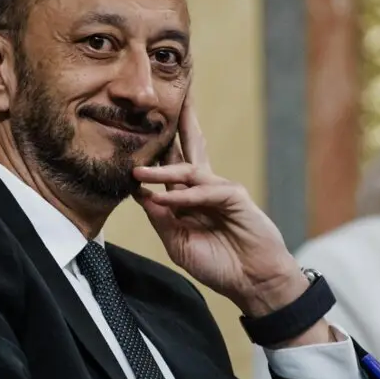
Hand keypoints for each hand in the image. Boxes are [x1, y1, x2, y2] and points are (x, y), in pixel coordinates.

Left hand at [132, 98, 330, 343]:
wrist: (252, 283)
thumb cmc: (218, 264)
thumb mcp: (178, 244)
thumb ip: (161, 219)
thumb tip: (141, 194)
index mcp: (188, 197)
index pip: (169, 167)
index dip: (151, 154)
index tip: (127, 139)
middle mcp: (203, 187)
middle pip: (188, 147)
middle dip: (178, 122)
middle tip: (164, 96)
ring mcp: (220, 189)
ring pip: (188, 169)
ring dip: (162, 171)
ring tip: (138, 172)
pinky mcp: (235, 196)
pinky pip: (205, 190)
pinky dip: (185, 196)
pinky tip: (169, 200)